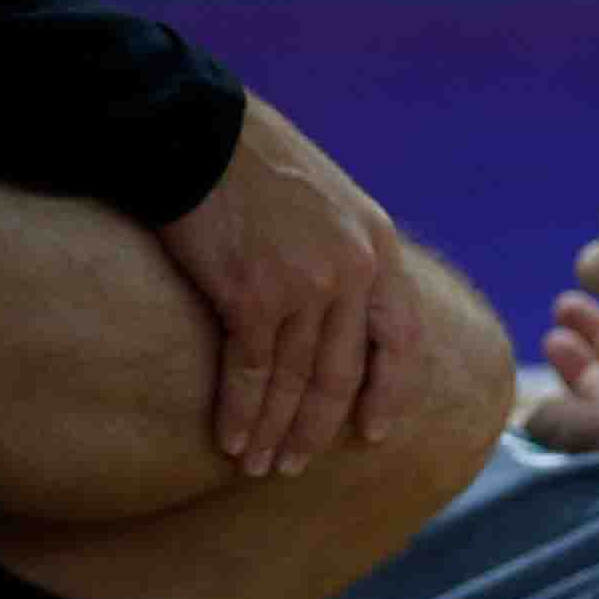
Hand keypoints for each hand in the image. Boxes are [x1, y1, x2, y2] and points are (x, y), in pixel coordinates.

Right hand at [155, 96, 429, 477]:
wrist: (198, 132)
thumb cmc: (255, 165)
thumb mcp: (331, 203)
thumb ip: (345, 256)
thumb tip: (341, 310)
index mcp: (378, 249)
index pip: (401, 339)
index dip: (390, 391)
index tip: (375, 431)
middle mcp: (352, 272)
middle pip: (343, 373)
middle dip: (320, 427)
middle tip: (298, 465)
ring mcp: (306, 286)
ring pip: (295, 381)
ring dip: (276, 431)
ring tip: (260, 466)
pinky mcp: (252, 296)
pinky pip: (251, 371)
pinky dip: (242, 412)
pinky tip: (232, 439)